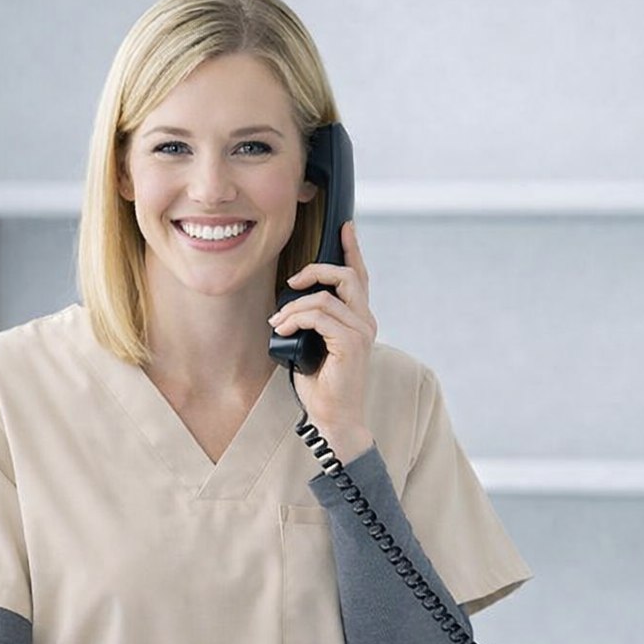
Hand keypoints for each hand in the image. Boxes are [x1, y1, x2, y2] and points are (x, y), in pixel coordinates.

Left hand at [268, 220, 375, 460]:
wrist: (334, 417)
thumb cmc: (321, 384)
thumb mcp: (313, 344)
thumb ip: (311, 321)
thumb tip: (288, 305)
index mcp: (359, 319)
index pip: (359, 276)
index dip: (353, 249)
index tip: (345, 227)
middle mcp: (365, 321)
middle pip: (347, 276)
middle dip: (317, 270)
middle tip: (291, 281)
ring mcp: (361, 332)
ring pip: (326, 298)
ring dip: (294, 307)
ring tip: (278, 323)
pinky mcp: (351, 344)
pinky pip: (320, 316)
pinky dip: (296, 319)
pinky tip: (283, 330)